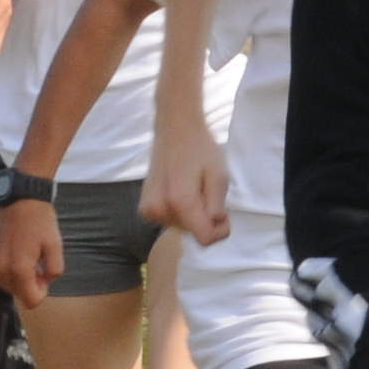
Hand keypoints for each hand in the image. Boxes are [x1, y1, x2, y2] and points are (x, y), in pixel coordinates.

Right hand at [0, 197, 62, 310]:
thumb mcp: (56, 246)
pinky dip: (8, 271)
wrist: (20, 200)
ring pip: (8, 287)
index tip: (44, 275)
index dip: (42, 292)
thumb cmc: (40, 221)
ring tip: (26, 257)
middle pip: (19, 295)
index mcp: (19, 270)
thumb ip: (53, 271)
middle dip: (30, 285)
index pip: (31, 301)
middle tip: (36, 263)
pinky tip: (14, 254)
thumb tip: (44, 282)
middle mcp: (0, 272)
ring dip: (19, 279)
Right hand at [142, 131, 228, 247]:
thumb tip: (214, 225)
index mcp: (181, 202)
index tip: (223, 212)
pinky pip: (168, 221)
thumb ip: (217, 206)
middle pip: (192, 233)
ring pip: (181, 228)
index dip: (219, 230)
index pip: (205, 239)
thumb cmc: (200, 149)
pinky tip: (179, 192)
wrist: (174, 130)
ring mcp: (149, 210)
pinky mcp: (145, 208)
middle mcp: (160, 210)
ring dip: (191, 215)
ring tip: (192, 189)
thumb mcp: (219, 176)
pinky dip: (177, 212)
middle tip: (206, 192)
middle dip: (204, 219)